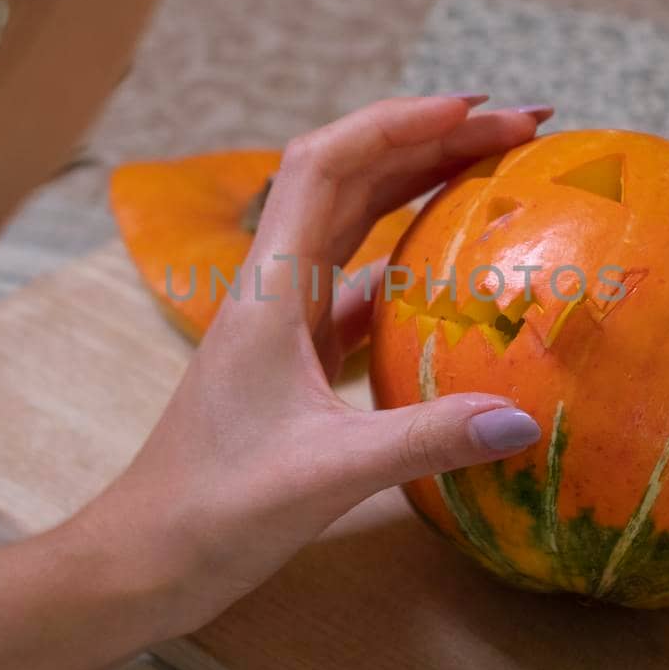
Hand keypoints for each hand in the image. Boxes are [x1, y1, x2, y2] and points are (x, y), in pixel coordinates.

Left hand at [73, 94, 554, 635]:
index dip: (398, 123)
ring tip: (501, 171)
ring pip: (357, 227)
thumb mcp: (327, 476)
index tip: (476, 111)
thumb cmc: (213, 510)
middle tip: (524, 129)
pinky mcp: (296, 361)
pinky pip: (360, 287)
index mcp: (269, 291)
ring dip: (422, 187)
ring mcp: (284, 323)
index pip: (327, 167)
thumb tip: (524, 419)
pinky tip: (456, 273)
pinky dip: (409, 262)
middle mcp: (274, 289)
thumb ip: (425, 441)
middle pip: (353, 180)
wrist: (144, 558)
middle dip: (433, 140)